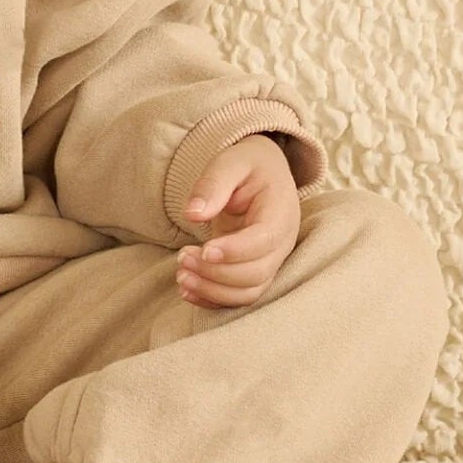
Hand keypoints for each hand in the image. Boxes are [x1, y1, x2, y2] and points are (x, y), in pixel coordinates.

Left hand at [176, 134, 299, 308]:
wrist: (262, 175)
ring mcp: (271, 260)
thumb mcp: (230, 163)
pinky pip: (240, 296)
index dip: (234, 251)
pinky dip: (213, 299)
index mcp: (280, 213)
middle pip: (255, 273)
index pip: (264, 241)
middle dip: (216, 273)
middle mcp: (281, 243)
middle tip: (182, 258)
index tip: (203, 249)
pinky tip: (186, 291)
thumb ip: (212, 184)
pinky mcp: (255, 270)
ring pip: (249, 291)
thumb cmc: (246, 167)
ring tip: (180, 276)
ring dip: (212, 290)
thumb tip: (192, 214)